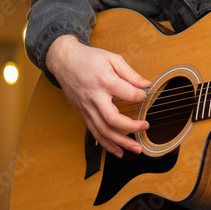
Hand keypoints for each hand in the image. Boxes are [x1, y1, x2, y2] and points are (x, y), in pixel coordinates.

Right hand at [45, 35, 151, 156]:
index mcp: (104, 80)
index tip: (144, 95)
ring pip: (103, 130)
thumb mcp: (112, 58)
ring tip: (136, 148)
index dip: (140, 96)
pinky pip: (95, 132)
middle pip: (113, 119)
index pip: (127, 94)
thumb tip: (146, 85)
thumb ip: (130, 73)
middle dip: (131, 127)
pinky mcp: (83, 113)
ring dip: (121, 142)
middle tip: (145, 127)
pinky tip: (118, 151)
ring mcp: (87, 107)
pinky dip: (107, 144)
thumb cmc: (88, 59)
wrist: (64, 61)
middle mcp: (94, 97)